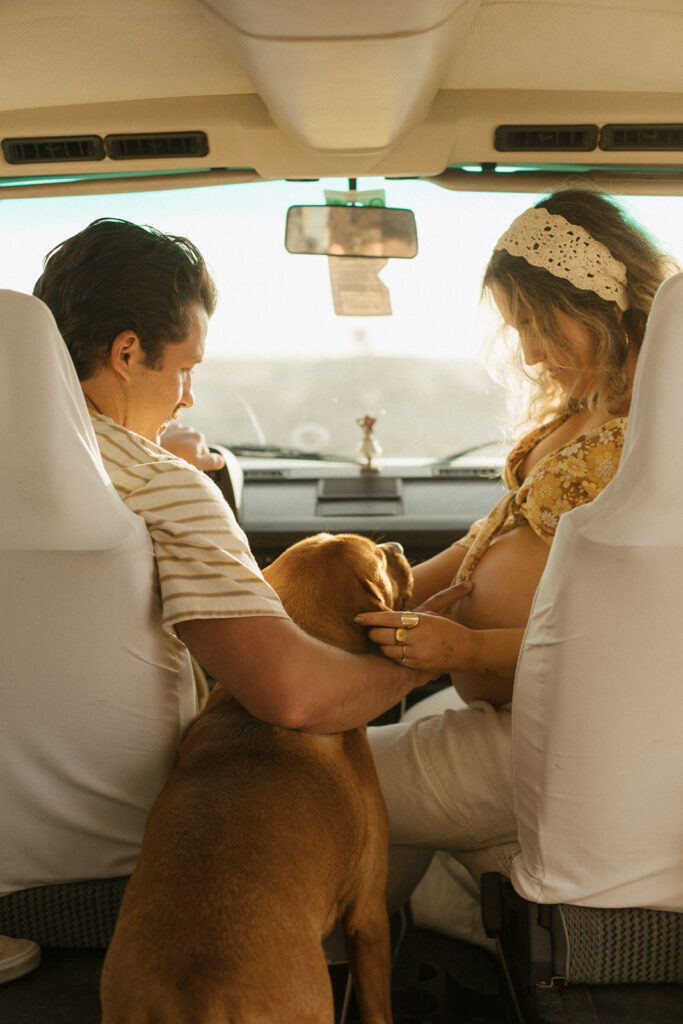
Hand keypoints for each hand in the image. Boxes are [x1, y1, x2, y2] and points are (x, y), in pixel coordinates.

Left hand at [160, 423, 224, 470]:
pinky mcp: (166, 428)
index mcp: (199, 437)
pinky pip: (173, 437)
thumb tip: (222, 461)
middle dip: (188, 453)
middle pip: (193, 445)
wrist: (149, 454)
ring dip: (179, 448)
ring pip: (183, 441)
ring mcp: (177, 427)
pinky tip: (165, 449)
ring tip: (170, 455)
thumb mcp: (195, 464)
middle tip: (177, 461)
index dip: (196, 462)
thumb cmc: (174, 460)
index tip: (186, 465)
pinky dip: (171, 442)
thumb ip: (210, 462)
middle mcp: (189, 429)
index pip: (203, 453)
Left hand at [353, 581, 473, 673]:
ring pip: (388, 650)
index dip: (371, 618)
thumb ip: (411, 616)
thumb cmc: (450, 630)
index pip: (389, 618)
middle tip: (372, 631)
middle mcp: (417, 636)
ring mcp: (417, 652)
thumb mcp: (433, 616)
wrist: (470, 650)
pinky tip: (395, 651)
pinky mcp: (419, 666)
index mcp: (420, 620)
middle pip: (384, 635)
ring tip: (383, 642)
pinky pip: (398, 661)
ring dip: (382, 646)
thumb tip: (388, 616)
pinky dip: (393, 656)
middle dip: (374, 634)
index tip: (357, 618)